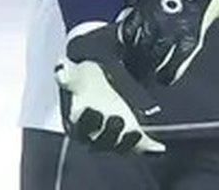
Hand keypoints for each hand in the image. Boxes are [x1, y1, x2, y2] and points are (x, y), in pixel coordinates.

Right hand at [55, 22, 165, 153]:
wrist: (99, 80)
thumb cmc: (84, 79)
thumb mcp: (75, 74)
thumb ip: (66, 74)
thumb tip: (59, 70)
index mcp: (76, 123)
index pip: (80, 130)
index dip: (87, 123)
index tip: (92, 110)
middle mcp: (94, 135)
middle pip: (101, 142)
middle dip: (109, 133)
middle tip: (117, 119)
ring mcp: (114, 136)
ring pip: (120, 146)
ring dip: (128, 142)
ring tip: (136, 132)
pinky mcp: (130, 135)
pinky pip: (140, 146)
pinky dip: (149, 148)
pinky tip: (159, 147)